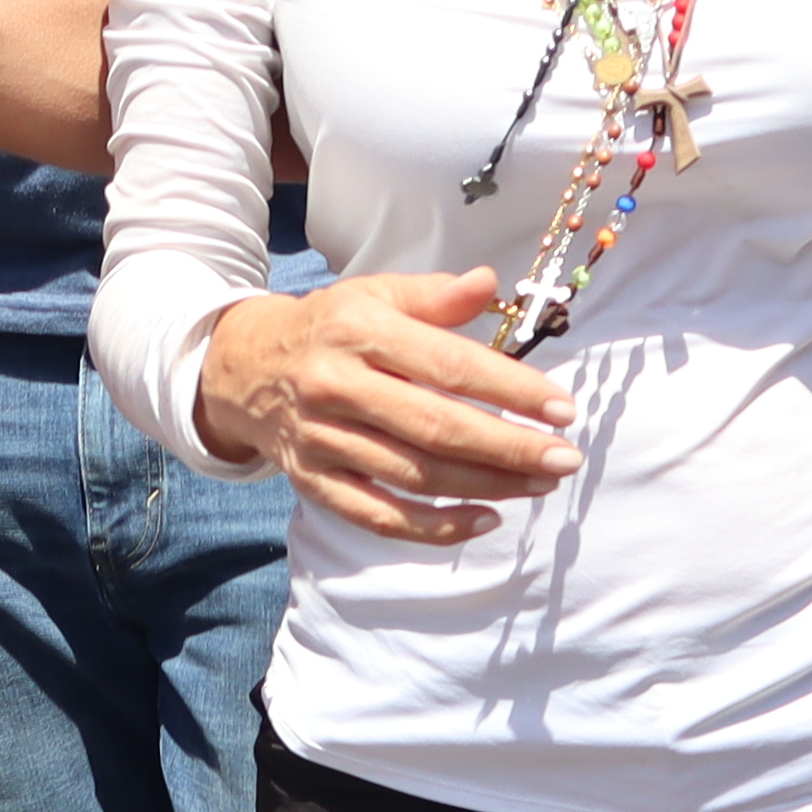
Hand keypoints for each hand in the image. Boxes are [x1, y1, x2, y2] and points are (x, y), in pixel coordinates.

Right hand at [196, 267, 577, 542]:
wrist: (246, 368)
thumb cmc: (331, 328)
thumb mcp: (375, 295)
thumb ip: (433, 295)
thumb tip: (487, 283)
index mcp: (358, 331)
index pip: (448, 365)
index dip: (510, 390)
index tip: (563, 408)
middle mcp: (336, 386)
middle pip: (435, 428)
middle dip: (509, 448)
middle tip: (564, 458)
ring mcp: (323, 440)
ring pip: (415, 477)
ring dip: (485, 487)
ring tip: (539, 484)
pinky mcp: (315, 482)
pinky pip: (380, 516)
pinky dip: (434, 528)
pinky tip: (484, 520)